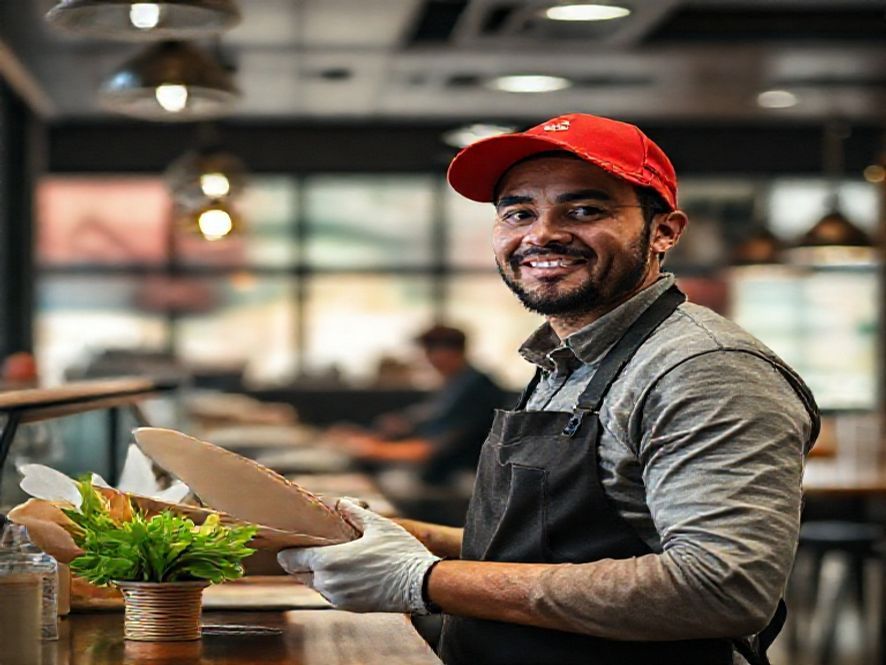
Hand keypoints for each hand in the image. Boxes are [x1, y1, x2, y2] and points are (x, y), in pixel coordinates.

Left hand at [277, 499, 440, 613]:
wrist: (421, 584)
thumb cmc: (399, 552)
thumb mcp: (378, 525)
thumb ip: (354, 513)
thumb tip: (343, 503)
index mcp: (329, 561)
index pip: (290, 559)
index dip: (286, 549)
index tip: (289, 540)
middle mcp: (328, 583)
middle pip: (298, 573)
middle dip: (300, 560)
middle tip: (310, 544)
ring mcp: (337, 598)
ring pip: (314, 584)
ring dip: (316, 571)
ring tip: (331, 555)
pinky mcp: (349, 607)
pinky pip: (329, 593)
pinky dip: (330, 581)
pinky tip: (345, 569)